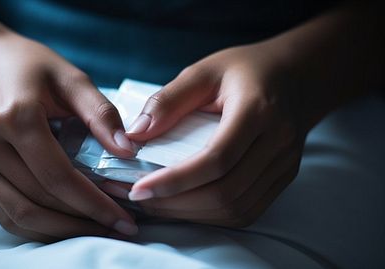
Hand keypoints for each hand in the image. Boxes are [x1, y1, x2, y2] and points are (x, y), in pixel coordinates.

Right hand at [0, 32, 137, 240]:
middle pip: (40, 202)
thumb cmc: (27, 64)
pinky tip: (66, 225)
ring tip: (97, 230)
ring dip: (62, 231)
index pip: (59, 177)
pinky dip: (37, 227)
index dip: (94, 204)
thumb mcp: (70, 77)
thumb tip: (129, 151)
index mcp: (16, 118)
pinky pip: (4, 214)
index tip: (125, 220)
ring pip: (21, 216)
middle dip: (84, 222)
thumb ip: (100, 113)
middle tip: (120, 228)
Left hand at [103, 42, 309, 226]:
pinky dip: (211, 215)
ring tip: (157, 203)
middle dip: (175, 202)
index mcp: (258, 111)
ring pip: (235, 208)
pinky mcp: (283, 178)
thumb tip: (134, 135)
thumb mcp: (204, 71)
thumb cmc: (246, 70)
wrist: (296, 76)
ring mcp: (284, 165)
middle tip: (139, 197)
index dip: (175, 180)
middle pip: (225, 191)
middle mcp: (278, 143)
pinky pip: (246, 211)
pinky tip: (186, 204)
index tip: (139, 188)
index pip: (216, 159)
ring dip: (191, 213)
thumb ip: (168, 100)